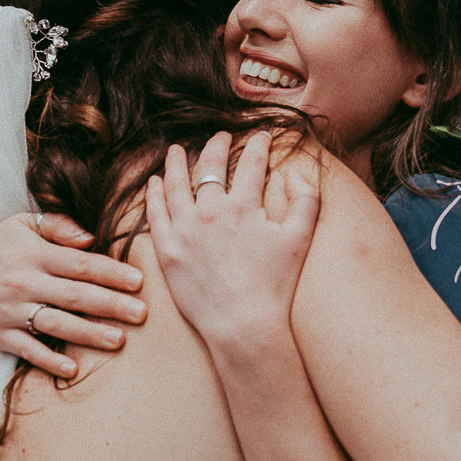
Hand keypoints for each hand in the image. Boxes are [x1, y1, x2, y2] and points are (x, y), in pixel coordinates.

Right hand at [0, 212, 145, 378]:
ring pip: (55, 323)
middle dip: (111, 304)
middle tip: (143, 313)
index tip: (139, 281)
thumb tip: (90, 238)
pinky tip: (72, 368)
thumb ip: (58, 226)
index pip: (80, 264)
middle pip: (74, 295)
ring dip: (88, 333)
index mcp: (34, 254)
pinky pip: (26, 349)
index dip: (110, 272)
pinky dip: (48, 359)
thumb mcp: (22, 224)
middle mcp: (24, 282)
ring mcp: (10, 310)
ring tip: (119, 340)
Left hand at [146, 131, 320, 351]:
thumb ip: (306, 200)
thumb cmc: (275, 285)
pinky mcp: (167, 251)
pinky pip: (155, 214)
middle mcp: (211, 211)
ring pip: (175, 185)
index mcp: (244, 206)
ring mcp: (184, 230)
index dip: (258, 144)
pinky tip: (154, 183)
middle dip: (217, 145)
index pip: (251, 162)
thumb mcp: (300, 239)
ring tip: (176, 150)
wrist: (243, 325)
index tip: (260, 135)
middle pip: (210, 166)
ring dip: (177, 163)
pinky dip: (154, 194)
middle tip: (220, 137)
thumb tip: (296, 172)